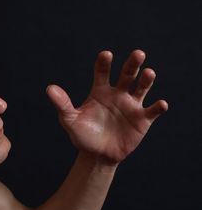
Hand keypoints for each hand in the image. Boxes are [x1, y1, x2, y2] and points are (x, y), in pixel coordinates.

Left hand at [47, 50, 167, 163]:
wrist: (96, 155)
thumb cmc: (82, 135)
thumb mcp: (70, 120)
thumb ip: (62, 104)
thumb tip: (49, 88)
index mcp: (99, 91)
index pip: (102, 72)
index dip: (104, 63)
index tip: (106, 55)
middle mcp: (117, 94)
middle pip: (127, 74)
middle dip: (132, 64)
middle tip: (138, 54)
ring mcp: (131, 105)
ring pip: (141, 88)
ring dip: (146, 80)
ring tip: (148, 73)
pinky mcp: (142, 120)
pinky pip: (152, 111)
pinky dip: (158, 107)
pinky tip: (161, 104)